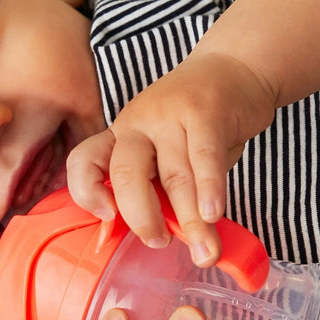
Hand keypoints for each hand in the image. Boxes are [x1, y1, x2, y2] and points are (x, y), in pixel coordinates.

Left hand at [66, 50, 275, 264]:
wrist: (235, 67)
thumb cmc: (198, 120)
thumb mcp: (167, 148)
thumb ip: (160, 184)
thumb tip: (165, 236)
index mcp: (121, 135)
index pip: (84, 160)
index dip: (86, 191)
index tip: (107, 219)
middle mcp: (138, 123)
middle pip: (126, 173)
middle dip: (141, 216)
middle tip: (159, 242)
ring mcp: (170, 116)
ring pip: (174, 175)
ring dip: (190, 219)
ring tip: (205, 251)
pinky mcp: (206, 113)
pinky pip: (204, 158)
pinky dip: (209, 190)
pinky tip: (213, 215)